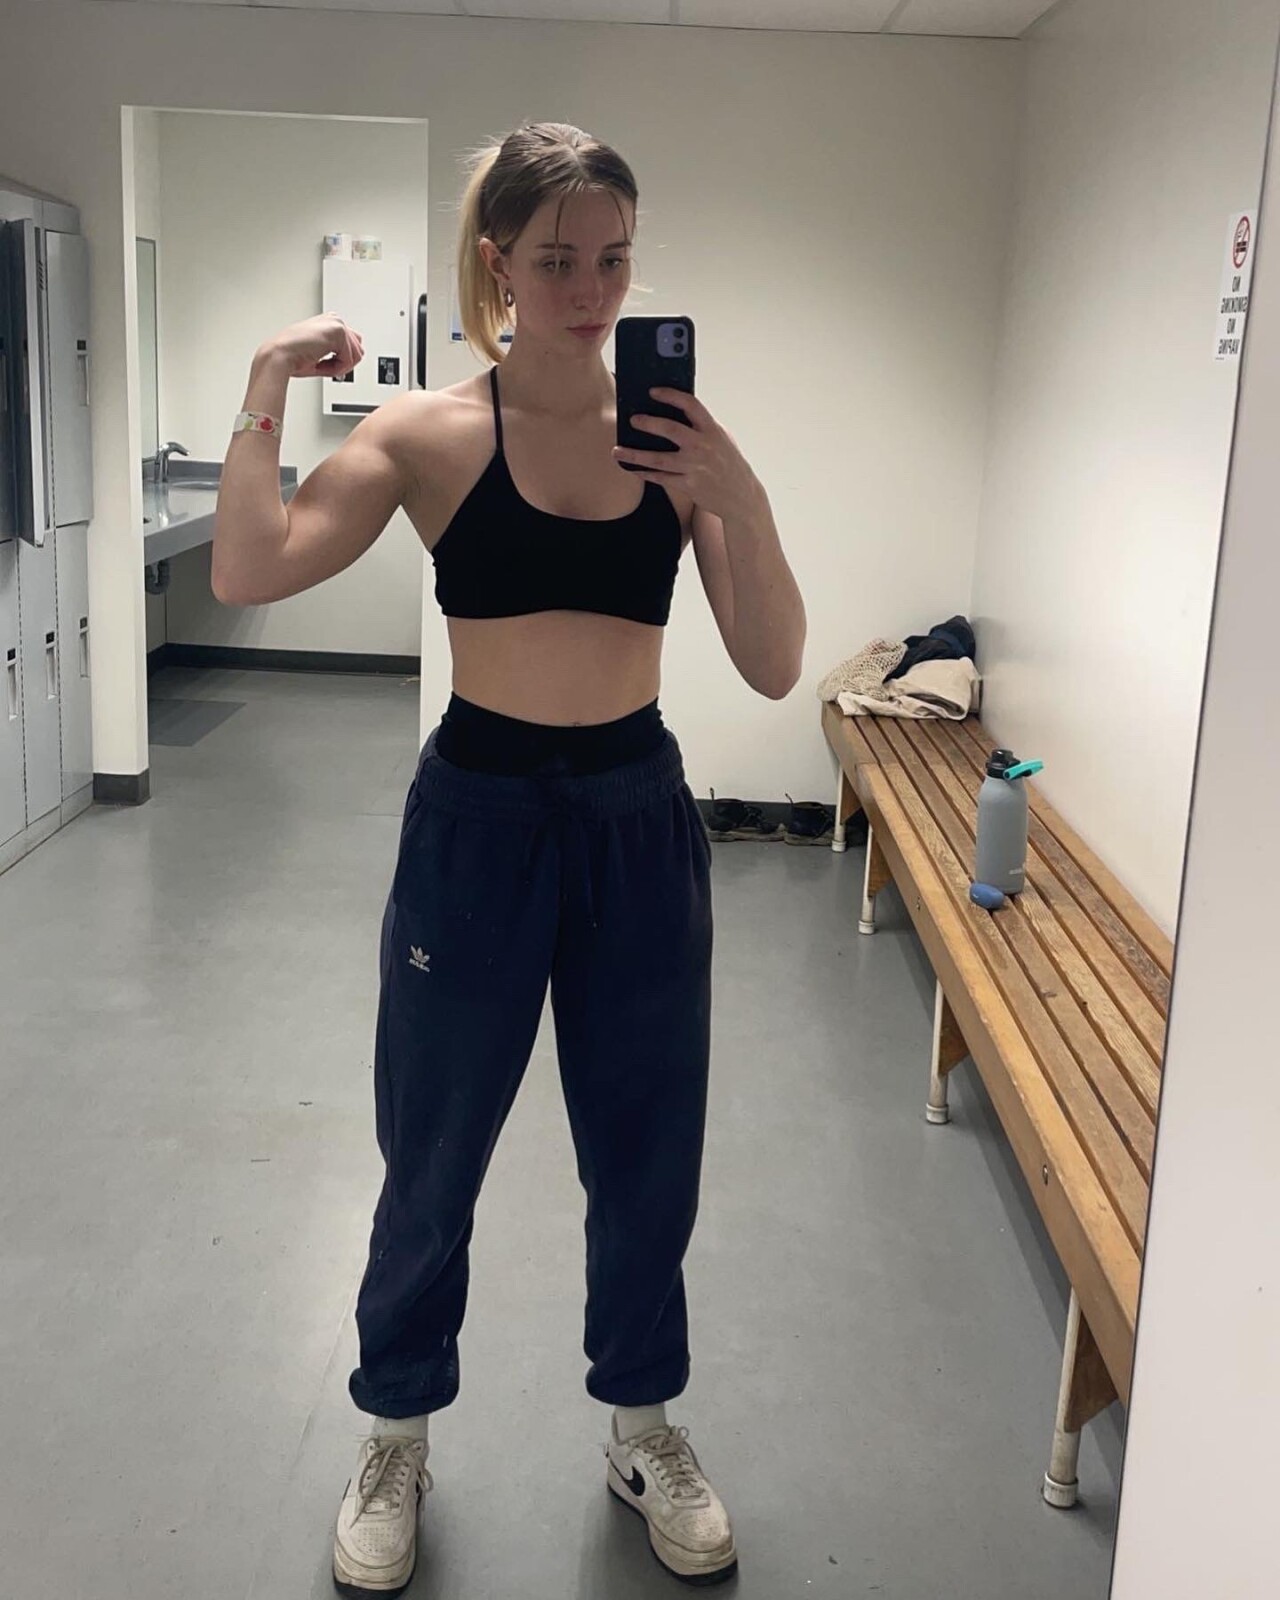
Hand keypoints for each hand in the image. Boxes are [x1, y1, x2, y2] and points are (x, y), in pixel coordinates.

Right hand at [259, 313, 364, 379]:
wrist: (279, 356)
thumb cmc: (293, 356)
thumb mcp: (321, 353)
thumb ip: (338, 353)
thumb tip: (351, 361)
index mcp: (329, 322)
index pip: (353, 345)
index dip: (343, 360)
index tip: (326, 364)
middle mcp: (335, 320)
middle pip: (358, 351)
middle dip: (343, 364)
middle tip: (323, 365)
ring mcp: (337, 324)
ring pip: (355, 356)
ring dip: (339, 366)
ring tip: (319, 363)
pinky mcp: (339, 332)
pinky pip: (349, 360)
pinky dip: (336, 368)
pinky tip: (319, 362)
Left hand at [612, 388, 762, 519]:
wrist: (741, 497)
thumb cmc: (729, 464)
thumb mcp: (722, 439)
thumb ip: (702, 426)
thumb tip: (675, 412)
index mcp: (712, 430)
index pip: (690, 405)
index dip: (670, 396)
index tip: (653, 391)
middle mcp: (703, 447)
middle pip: (670, 430)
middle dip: (648, 423)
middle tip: (632, 420)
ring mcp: (695, 468)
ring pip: (658, 459)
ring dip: (635, 454)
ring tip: (617, 450)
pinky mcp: (689, 486)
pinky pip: (660, 478)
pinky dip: (644, 473)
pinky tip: (632, 468)